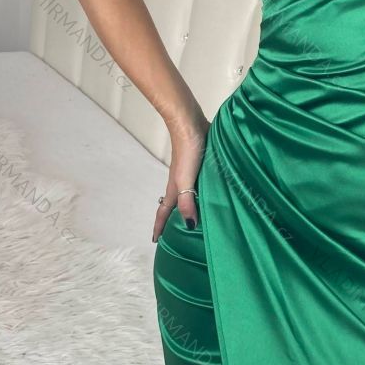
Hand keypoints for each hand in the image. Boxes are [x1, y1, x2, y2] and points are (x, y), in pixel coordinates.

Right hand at [152, 116, 209, 242]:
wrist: (189, 123)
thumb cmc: (188, 151)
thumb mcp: (187, 179)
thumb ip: (188, 201)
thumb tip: (189, 225)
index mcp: (175, 188)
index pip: (163, 211)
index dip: (159, 226)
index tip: (155, 240)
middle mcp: (181, 182)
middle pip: (174, 204)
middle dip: (172, 218)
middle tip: (174, 233)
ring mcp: (189, 172)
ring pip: (187, 193)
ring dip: (187, 205)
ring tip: (194, 216)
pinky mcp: (199, 162)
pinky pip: (198, 183)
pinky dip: (200, 192)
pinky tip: (210, 192)